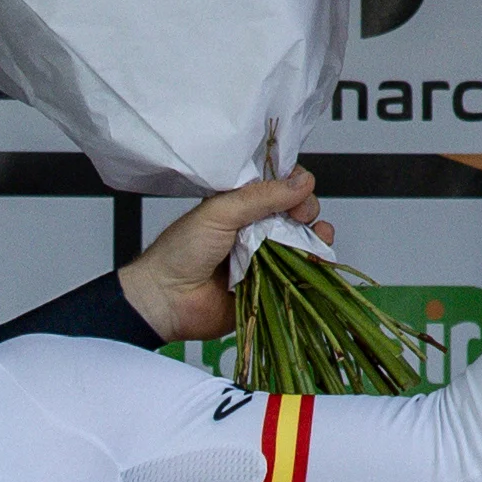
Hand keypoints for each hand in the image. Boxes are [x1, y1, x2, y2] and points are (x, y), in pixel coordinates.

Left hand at [115, 171, 333, 342]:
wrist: (164, 300)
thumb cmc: (180, 253)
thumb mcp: (219, 212)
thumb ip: (260, 196)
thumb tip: (302, 182)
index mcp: (240, 208)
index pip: (279, 188)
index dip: (295, 186)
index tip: (300, 191)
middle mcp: (254, 231)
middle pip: (296, 214)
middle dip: (308, 211)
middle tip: (302, 217)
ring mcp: (263, 259)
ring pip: (302, 243)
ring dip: (316, 237)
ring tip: (318, 236)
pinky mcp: (268, 285)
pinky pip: (298, 275)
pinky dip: (312, 266)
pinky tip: (317, 258)